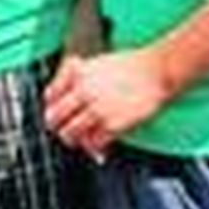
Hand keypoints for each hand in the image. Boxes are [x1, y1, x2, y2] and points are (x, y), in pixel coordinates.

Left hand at [44, 48, 172, 161]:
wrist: (159, 70)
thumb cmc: (134, 66)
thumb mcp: (99, 63)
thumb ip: (79, 78)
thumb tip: (66, 98)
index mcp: (79, 74)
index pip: (49, 96)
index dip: (52, 106)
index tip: (57, 111)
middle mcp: (84, 91)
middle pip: (53, 118)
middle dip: (58, 126)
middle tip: (66, 128)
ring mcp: (97, 109)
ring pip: (69, 134)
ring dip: (75, 139)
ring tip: (84, 138)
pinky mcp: (112, 124)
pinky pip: (92, 143)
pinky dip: (95, 145)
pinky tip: (101, 141)